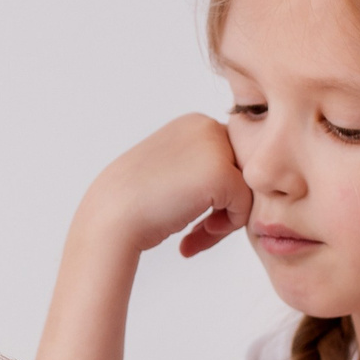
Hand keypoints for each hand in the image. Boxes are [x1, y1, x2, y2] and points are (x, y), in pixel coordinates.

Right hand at [80, 113, 251, 257]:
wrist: (112, 216)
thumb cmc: (136, 203)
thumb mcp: (172, 170)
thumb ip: (203, 168)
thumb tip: (241, 182)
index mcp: (193, 123)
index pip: (230, 159)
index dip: (218, 193)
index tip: (198, 217)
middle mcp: (206, 126)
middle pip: (242, 171)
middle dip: (226, 206)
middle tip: (203, 231)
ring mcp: (215, 146)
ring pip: (247, 188)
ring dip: (227, 218)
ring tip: (199, 236)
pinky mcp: (221, 172)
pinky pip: (244, 205)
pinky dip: (227, 227)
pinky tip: (199, 233)